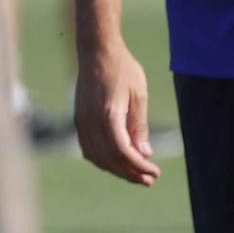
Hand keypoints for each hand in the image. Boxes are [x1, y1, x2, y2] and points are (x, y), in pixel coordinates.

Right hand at [74, 41, 161, 185]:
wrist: (96, 52)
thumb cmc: (123, 70)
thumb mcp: (139, 95)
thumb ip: (139, 126)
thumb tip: (144, 154)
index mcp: (107, 115)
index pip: (122, 151)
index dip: (138, 166)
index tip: (154, 173)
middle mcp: (89, 122)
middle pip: (108, 158)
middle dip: (129, 172)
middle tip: (149, 180)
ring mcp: (81, 122)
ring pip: (96, 156)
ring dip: (116, 168)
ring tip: (136, 174)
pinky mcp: (79, 120)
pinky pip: (88, 148)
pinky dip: (103, 159)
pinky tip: (118, 161)